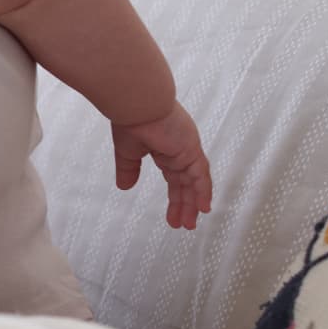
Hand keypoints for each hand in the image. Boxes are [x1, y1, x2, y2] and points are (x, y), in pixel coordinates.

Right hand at [112, 100, 213, 229]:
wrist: (136, 103)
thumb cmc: (130, 118)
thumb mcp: (127, 150)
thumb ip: (129, 169)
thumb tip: (124, 186)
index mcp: (164, 148)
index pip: (174, 177)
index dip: (175, 197)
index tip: (173, 215)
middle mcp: (179, 150)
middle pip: (186, 183)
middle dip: (184, 204)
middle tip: (183, 224)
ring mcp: (187, 150)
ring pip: (194, 182)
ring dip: (193, 203)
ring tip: (189, 224)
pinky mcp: (191, 150)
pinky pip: (201, 175)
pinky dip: (203, 192)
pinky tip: (203, 208)